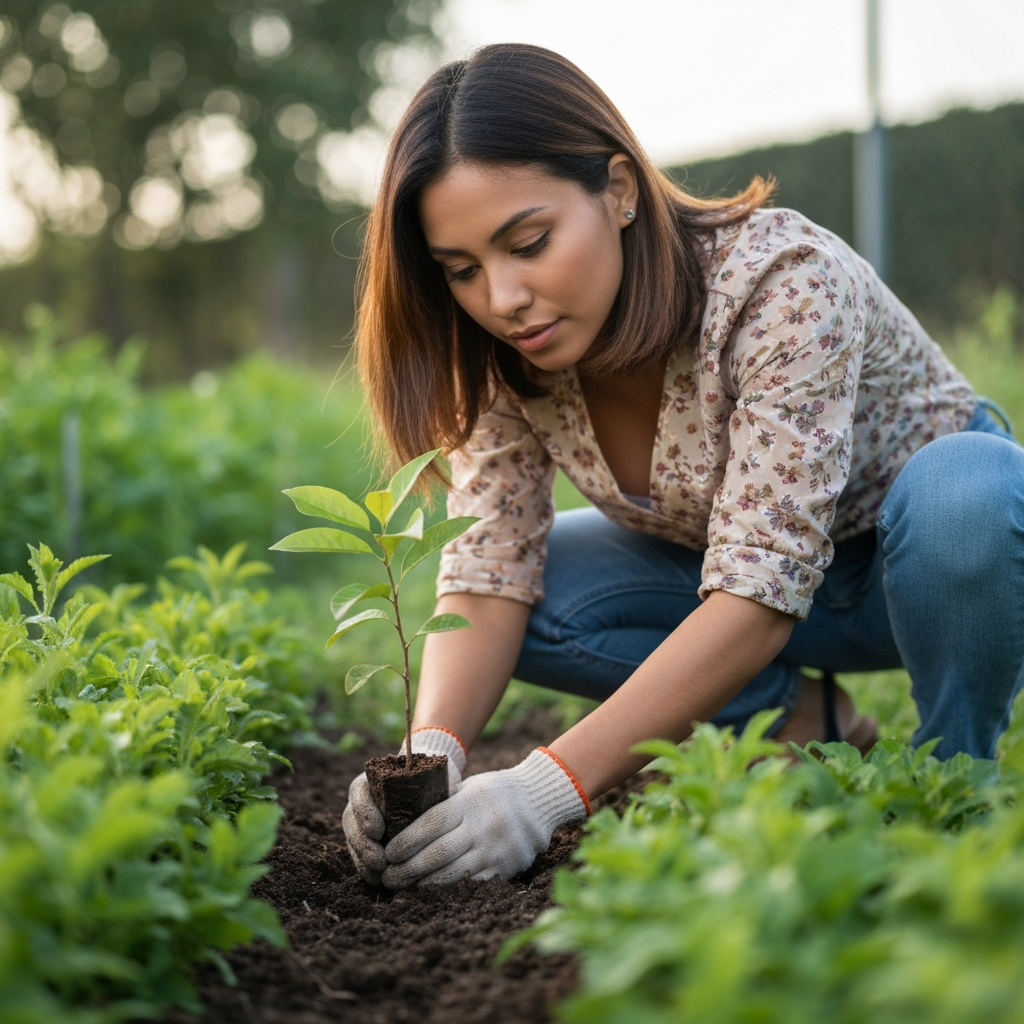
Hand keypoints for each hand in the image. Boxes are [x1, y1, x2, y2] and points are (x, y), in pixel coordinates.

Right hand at [343, 726, 465, 884]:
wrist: (428, 785)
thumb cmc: (430, 778)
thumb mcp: (429, 776)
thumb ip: (430, 782)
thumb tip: (449, 792)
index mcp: (373, 780)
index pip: (360, 793)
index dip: (365, 812)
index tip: (378, 830)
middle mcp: (362, 800)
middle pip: (352, 821)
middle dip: (363, 844)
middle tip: (380, 860)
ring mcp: (360, 820)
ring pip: (353, 839)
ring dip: (363, 858)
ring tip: (379, 873)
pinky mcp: (365, 838)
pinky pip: (359, 853)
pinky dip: (365, 867)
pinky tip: (377, 879)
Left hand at [381, 748, 588, 888]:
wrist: (538, 802)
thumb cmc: (495, 792)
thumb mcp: (470, 787)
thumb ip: (444, 803)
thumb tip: (403, 822)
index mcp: (469, 803)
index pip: (431, 824)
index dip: (406, 841)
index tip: (388, 853)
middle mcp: (482, 827)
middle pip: (438, 853)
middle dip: (408, 868)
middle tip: (389, 877)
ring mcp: (495, 850)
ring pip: (453, 873)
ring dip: (425, 884)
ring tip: (405, 888)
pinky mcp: (505, 868)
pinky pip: (472, 884)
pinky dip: (450, 890)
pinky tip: (433, 892)